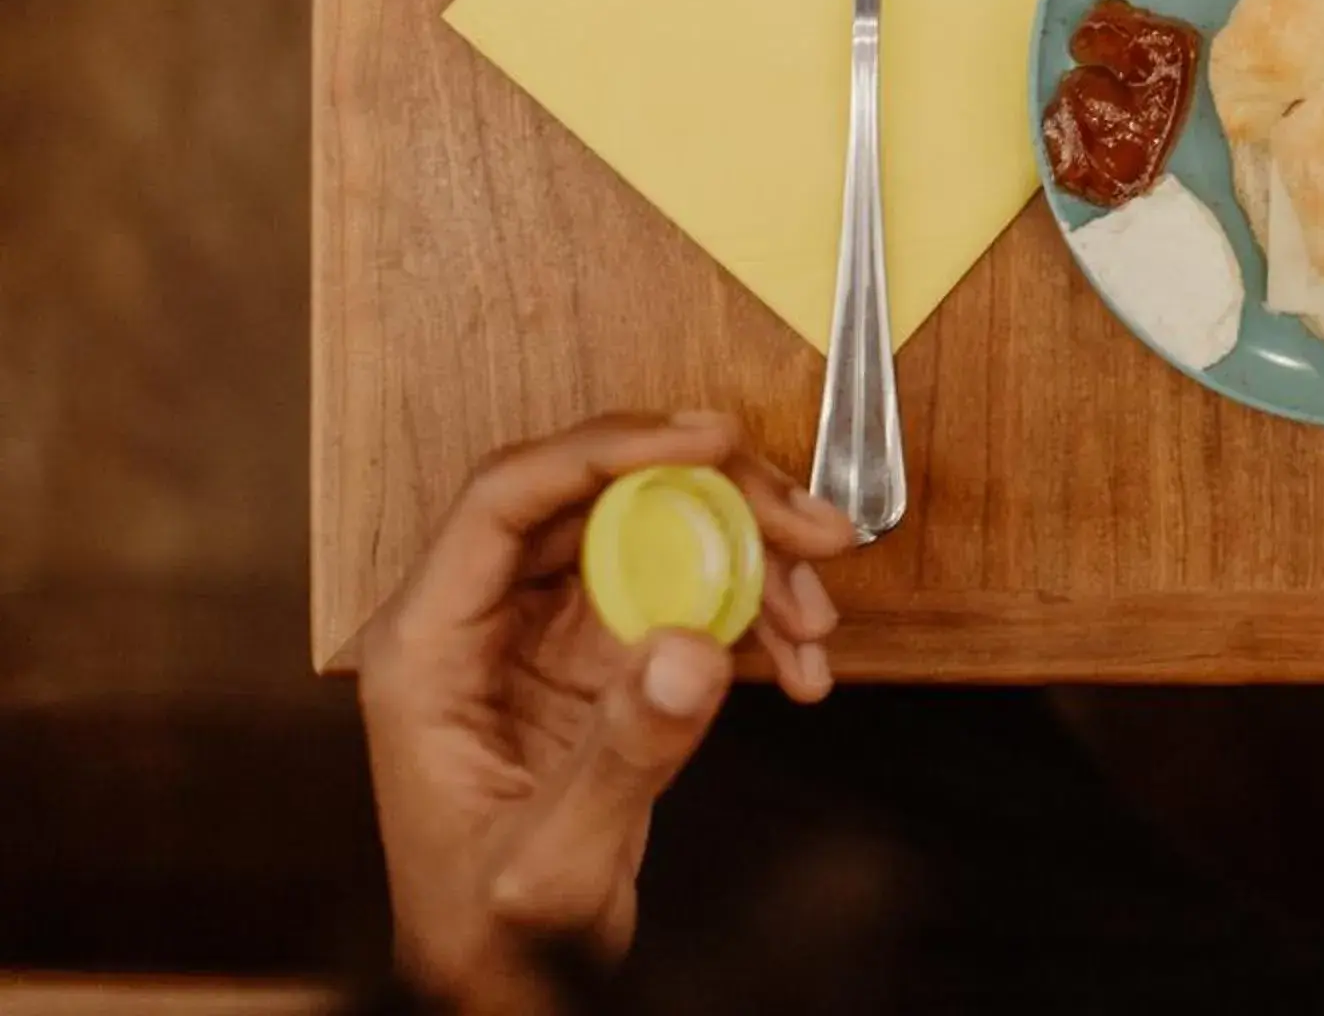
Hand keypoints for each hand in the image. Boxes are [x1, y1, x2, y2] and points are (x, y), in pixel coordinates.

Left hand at [358, 412, 856, 1008]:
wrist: (507, 995)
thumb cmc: (491, 943)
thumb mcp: (551, 864)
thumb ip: (620, 757)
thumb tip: (690, 645)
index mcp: (430, 649)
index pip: (508, 498)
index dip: (608, 448)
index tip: (707, 441)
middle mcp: (486, 625)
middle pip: (602, 500)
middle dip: (718, 497)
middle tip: (806, 526)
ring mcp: (548, 639)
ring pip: (656, 534)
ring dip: (752, 553)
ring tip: (816, 610)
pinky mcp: (604, 663)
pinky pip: (689, 593)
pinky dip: (755, 613)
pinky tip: (797, 661)